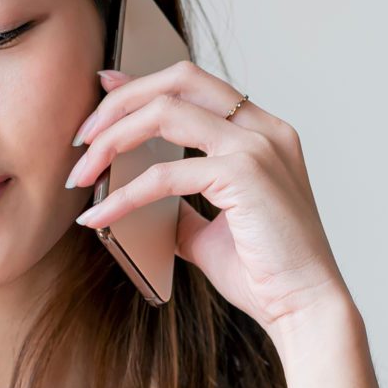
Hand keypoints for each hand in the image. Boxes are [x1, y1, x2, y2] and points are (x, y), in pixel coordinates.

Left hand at [66, 63, 350, 332]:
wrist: (305, 308)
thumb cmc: (266, 273)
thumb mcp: (213, 230)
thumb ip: (181, 205)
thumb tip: (138, 197)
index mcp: (263, 132)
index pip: (194, 83)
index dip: (142, 82)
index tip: (103, 88)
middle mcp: (263, 128)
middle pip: (178, 79)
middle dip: (120, 101)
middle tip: (82, 137)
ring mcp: (256, 146)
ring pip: (165, 112)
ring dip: (112, 138)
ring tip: (81, 173)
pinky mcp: (243, 174)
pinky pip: (163, 175)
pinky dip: (123, 195)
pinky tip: (100, 217)